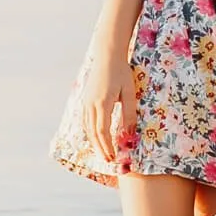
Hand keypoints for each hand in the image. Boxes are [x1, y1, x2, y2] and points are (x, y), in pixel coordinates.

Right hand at [77, 48, 142, 172]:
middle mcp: (90, 105)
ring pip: (88, 128)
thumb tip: (130, 133)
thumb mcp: (130, 92)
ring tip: (103, 152)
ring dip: (95, 142)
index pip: (102, 132)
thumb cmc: (121, 72)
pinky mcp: (85, 99)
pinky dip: (90, 132)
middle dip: (101, 149)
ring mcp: (86, 102)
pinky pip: (86, 121)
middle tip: (108, 160)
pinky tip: (96, 137)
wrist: (107, 55)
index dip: (107, 146)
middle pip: (93, 133)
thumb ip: (129, 113)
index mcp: (102, 103)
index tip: (113, 157)